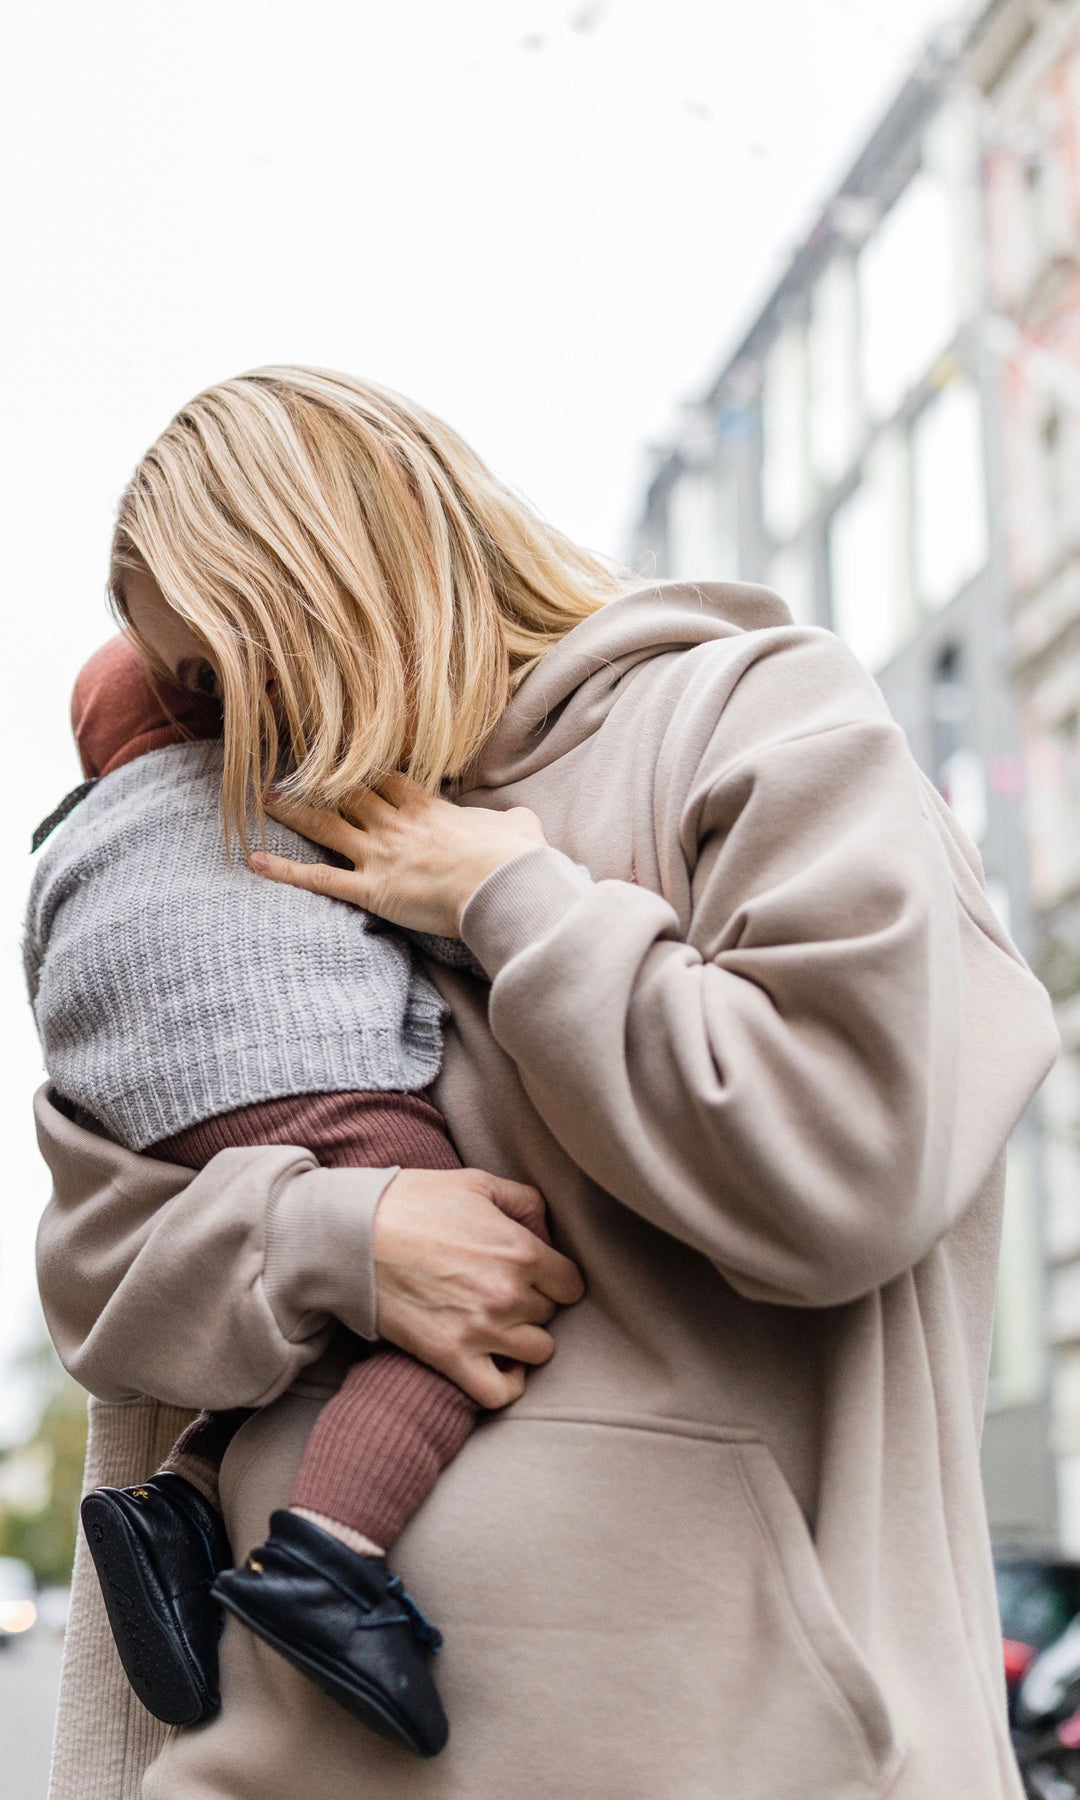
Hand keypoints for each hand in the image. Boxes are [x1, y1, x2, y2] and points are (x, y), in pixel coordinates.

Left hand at [253, 774, 546, 935]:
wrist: (502, 884)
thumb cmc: (514, 858)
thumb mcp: (520, 828)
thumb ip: (512, 820)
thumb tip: (519, 821)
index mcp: (429, 808)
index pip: (387, 778)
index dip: (365, 766)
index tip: (347, 755)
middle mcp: (396, 824)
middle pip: (349, 793)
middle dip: (320, 780)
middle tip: (293, 767)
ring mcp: (379, 855)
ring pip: (326, 825)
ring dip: (294, 811)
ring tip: (266, 798)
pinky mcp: (370, 889)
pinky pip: (320, 879)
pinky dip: (286, 870)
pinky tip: (254, 861)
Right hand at [372, 1167, 584, 1407]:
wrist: (352, 1235)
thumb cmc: (413, 1202)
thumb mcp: (477, 1182)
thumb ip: (525, 1202)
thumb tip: (548, 1234)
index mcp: (521, 1251)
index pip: (571, 1284)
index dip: (554, 1279)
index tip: (535, 1276)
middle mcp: (509, 1294)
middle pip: (550, 1315)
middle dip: (532, 1303)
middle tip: (501, 1291)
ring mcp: (482, 1330)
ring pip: (537, 1352)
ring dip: (522, 1340)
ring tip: (499, 1325)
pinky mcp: (451, 1358)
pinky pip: (501, 1392)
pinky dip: (506, 1383)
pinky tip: (497, 1363)